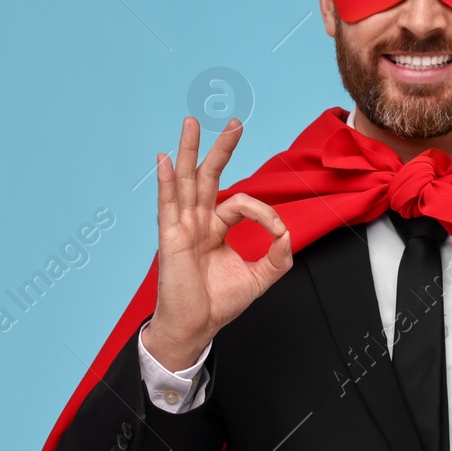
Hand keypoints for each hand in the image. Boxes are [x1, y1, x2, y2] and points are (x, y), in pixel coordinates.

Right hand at [142, 116, 291, 368]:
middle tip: (234, 123)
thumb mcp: (258, 278)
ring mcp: (182, 227)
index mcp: (216, 229)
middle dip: (221, 149)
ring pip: (186, 182)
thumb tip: (287, 235)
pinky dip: (165, 181)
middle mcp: (198, 223)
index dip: (264, 212)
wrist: (196, 328)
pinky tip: (164, 159)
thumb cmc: (218, 304)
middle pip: (208, 177)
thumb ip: (277, 257)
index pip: (240, 203)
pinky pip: (167, 204)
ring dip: (189, 151)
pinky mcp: (171, 238)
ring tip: (190, 122)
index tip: (278, 231)